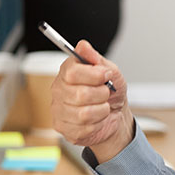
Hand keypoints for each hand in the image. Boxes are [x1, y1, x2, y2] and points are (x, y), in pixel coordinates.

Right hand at [51, 40, 132, 162]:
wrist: (116, 113)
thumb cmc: (111, 91)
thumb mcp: (110, 71)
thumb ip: (96, 59)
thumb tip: (83, 46)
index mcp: (67, 72)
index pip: (72, 72)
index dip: (94, 74)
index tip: (106, 75)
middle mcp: (58, 90)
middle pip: (80, 94)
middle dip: (102, 94)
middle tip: (106, 93)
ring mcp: (58, 110)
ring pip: (83, 114)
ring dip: (102, 110)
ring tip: (103, 107)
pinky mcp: (63, 128)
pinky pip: (84, 128)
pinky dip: (98, 123)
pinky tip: (97, 119)